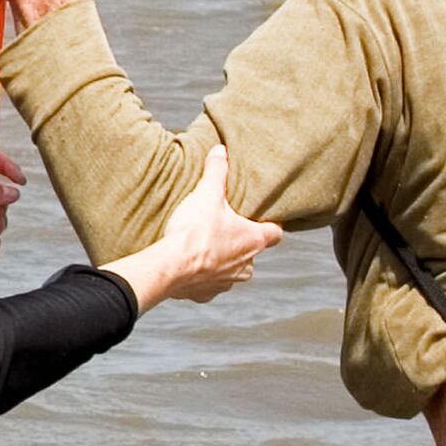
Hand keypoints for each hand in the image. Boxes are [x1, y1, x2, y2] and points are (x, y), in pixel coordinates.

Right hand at [111, 152, 284, 309]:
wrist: (169, 266)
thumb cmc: (194, 231)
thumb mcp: (207, 194)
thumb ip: (217, 171)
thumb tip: (221, 151)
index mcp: (253, 240)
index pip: (276, 233)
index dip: (271, 224)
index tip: (264, 219)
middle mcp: (246, 265)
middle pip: (251, 252)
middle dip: (239, 241)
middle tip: (222, 227)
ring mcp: (227, 282)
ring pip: (231, 270)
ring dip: (221, 260)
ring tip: (203, 246)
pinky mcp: (206, 294)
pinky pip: (209, 284)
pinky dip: (202, 276)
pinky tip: (189, 265)